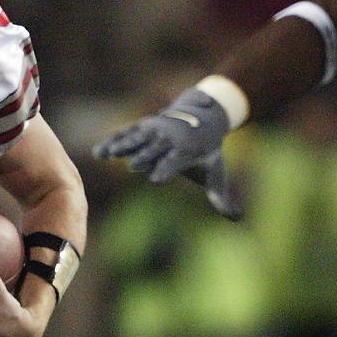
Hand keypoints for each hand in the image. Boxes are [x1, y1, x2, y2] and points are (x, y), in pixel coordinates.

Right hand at [93, 86, 241, 219]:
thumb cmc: (207, 153)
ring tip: (109, 155)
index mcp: (189, 151)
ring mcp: (156, 130)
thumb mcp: (215, 173)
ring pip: (138, 139)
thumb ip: (221, 196)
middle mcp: (170, 138)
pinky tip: (99, 153)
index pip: (177, 161)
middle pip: (155, 150)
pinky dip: (113, 142)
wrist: (203, 117)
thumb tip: (237, 219)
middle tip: (133, 167)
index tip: (156, 180)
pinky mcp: (143, 127)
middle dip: (145, 157)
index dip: (167, 169)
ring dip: (124, 146)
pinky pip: (126, 134)